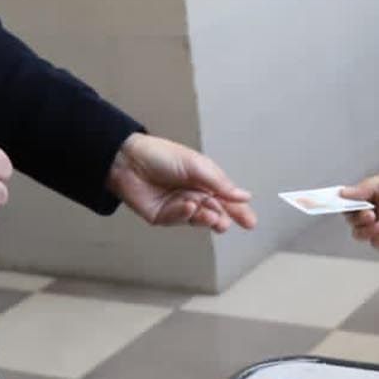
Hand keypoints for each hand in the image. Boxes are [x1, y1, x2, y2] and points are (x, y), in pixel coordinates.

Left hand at [106, 133, 255, 232]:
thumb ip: (220, 183)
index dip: (239, 210)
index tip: (250, 221)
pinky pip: (179, 219)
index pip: (226, 198)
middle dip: (222, 218)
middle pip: (214, 212)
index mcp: (203, 180)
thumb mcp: (196, 165)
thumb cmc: (160, 155)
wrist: (128, 160)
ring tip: (211, 216)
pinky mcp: (163, 216)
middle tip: (226, 222)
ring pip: (198, 219)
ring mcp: (178, 206)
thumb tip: (244, 196)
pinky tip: (188, 206)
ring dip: (206, 217)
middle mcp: (192, 194)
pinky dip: (185, 214)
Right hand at [342, 167, 378, 255]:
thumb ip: (372, 186)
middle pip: (352, 215)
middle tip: (368, 214)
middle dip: (355, 216)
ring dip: (365, 229)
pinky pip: (375, 244)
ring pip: (360, 232)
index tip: (331, 200)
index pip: (354, 195)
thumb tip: (346, 192)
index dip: (341, 198)